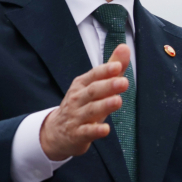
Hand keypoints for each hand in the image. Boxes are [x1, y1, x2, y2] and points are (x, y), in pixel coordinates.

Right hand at [39, 44, 130, 161]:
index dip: (105, 71)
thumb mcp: (94, 86)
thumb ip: (111, 69)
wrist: (56, 132)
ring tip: (118, 101)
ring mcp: (77, 117)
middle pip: (93, 91)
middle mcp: (78, 99)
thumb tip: (125, 47)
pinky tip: (106, 129)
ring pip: (91, 110)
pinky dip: (96, 130)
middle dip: (108, 86)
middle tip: (124, 82)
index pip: (94, 75)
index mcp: (82, 85)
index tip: (117, 66)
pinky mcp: (78, 134)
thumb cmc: (81, 105)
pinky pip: (87, 132)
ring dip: (104, 105)